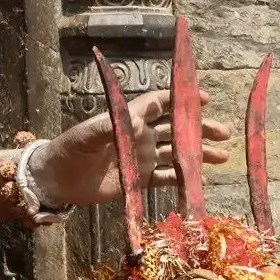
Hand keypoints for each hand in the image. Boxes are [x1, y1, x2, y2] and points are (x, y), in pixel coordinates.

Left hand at [29, 89, 231, 207]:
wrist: (56, 179)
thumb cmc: (68, 150)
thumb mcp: (85, 136)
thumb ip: (110, 127)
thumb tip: (138, 121)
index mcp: (126, 120)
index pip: (157, 104)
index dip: (178, 99)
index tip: (203, 99)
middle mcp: (138, 137)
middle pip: (174, 129)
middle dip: (198, 129)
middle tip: (223, 133)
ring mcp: (139, 159)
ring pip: (175, 154)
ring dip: (197, 154)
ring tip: (222, 156)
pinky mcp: (137, 180)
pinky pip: (165, 178)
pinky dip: (182, 178)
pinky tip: (200, 179)